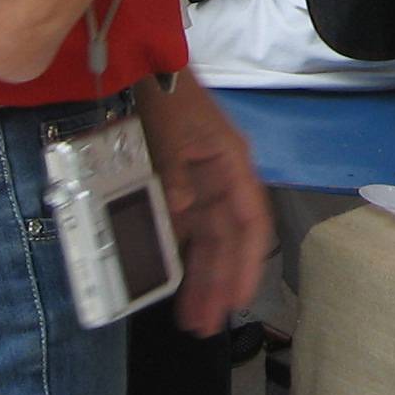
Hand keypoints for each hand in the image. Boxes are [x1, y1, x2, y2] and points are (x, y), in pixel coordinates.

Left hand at [136, 72, 272, 337]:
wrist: (144, 68)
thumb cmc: (167, 95)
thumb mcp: (169, 128)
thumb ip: (174, 169)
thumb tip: (181, 211)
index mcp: (231, 165)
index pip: (250, 220)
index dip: (247, 261)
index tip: (241, 297)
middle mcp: (222, 181)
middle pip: (229, 240)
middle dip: (221, 283)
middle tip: (209, 325)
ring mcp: (202, 186)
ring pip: (209, 242)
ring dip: (204, 279)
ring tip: (194, 319)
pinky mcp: (180, 190)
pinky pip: (187, 232)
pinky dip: (183, 259)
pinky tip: (174, 284)